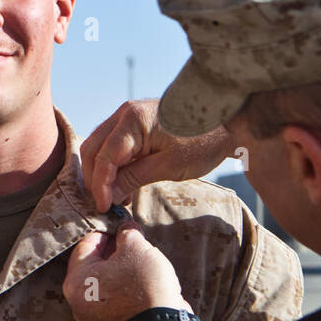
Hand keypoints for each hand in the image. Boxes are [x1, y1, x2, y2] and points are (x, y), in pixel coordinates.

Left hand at [62, 222, 190, 320]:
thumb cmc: (143, 286)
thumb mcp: (135, 248)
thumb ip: (127, 234)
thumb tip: (126, 229)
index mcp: (75, 281)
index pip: (85, 246)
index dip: (105, 231)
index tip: (119, 225)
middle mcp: (78, 301)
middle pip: (93, 264)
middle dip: (113, 249)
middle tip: (131, 238)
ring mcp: (94, 315)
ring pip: (105, 281)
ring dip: (120, 267)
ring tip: (140, 256)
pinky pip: (114, 296)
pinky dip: (124, 284)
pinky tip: (141, 275)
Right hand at [80, 100, 236, 212]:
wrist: (227, 122)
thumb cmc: (202, 141)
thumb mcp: (168, 166)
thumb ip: (134, 178)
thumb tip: (108, 197)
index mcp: (132, 120)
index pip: (104, 157)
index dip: (100, 185)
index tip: (103, 207)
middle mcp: (124, 113)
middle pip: (93, 149)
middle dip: (94, 179)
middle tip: (103, 204)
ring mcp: (128, 116)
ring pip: (99, 147)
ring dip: (102, 173)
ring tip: (113, 199)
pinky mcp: (134, 124)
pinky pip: (113, 146)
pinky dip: (112, 166)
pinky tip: (122, 186)